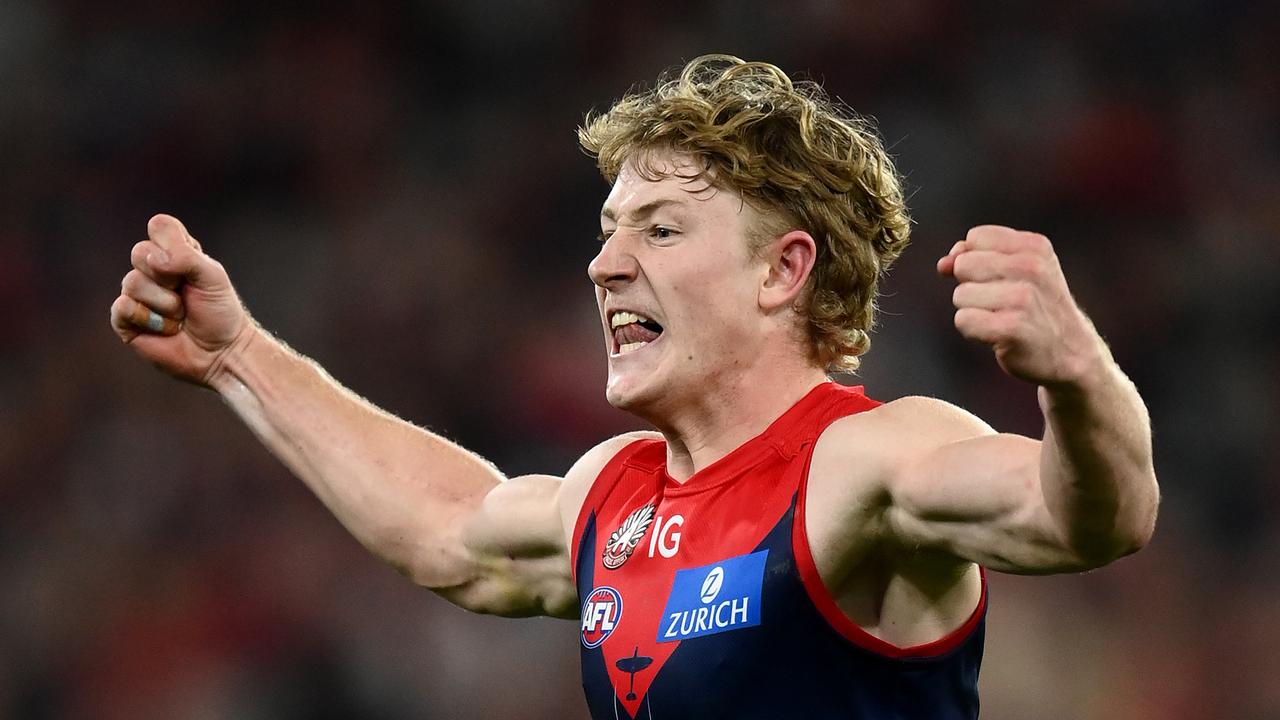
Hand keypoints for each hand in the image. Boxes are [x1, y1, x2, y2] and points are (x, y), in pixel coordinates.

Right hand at [110, 214, 252, 384]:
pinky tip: (164, 329)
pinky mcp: (125, 320)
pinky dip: (149, 319)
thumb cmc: (220, 312)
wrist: (221, 352)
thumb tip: (155, 260)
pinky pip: (122, 307)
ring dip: (164, 304)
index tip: (193, 268)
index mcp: (174, 252)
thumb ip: (186, 257)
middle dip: (168, 277)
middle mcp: (152, 270)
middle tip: (185, 293)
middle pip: (139, 251)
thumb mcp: (213, 276)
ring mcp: (137, 294)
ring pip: (132, 282)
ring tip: (179, 316)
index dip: (173, 245)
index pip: (159, 226)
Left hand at [937, 225, 1105, 386]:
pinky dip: (972, 330)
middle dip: (971, 285)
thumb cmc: (1035, 308)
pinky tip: (996, 335)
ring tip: (1002, 319)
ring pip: (960, 295)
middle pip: (963, 264)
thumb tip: (944, 264)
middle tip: (1000, 303)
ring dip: (973, 311)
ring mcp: (1023, 298)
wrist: (1070, 353)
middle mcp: (1032, 268)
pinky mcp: (1012, 328)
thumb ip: (976, 256)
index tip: (997, 279)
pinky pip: (963, 320)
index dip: (975, 260)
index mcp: (1035, 247)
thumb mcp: (1016, 271)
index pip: (975, 238)